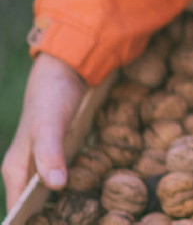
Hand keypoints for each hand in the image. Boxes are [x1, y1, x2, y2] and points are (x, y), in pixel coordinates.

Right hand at [2, 53, 87, 212]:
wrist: (64, 71)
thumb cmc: (51, 98)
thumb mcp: (50, 124)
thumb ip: (49, 153)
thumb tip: (55, 185)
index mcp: (15, 170)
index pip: (17, 210)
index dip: (30, 224)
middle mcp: (25, 171)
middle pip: (32, 207)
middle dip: (49, 219)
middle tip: (78, 223)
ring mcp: (41, 164)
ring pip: (47, 195)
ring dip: (61, 208)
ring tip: (83, 218)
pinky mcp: (57, 157)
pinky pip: (61, 181)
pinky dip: (71, 191)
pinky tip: (87, 198)